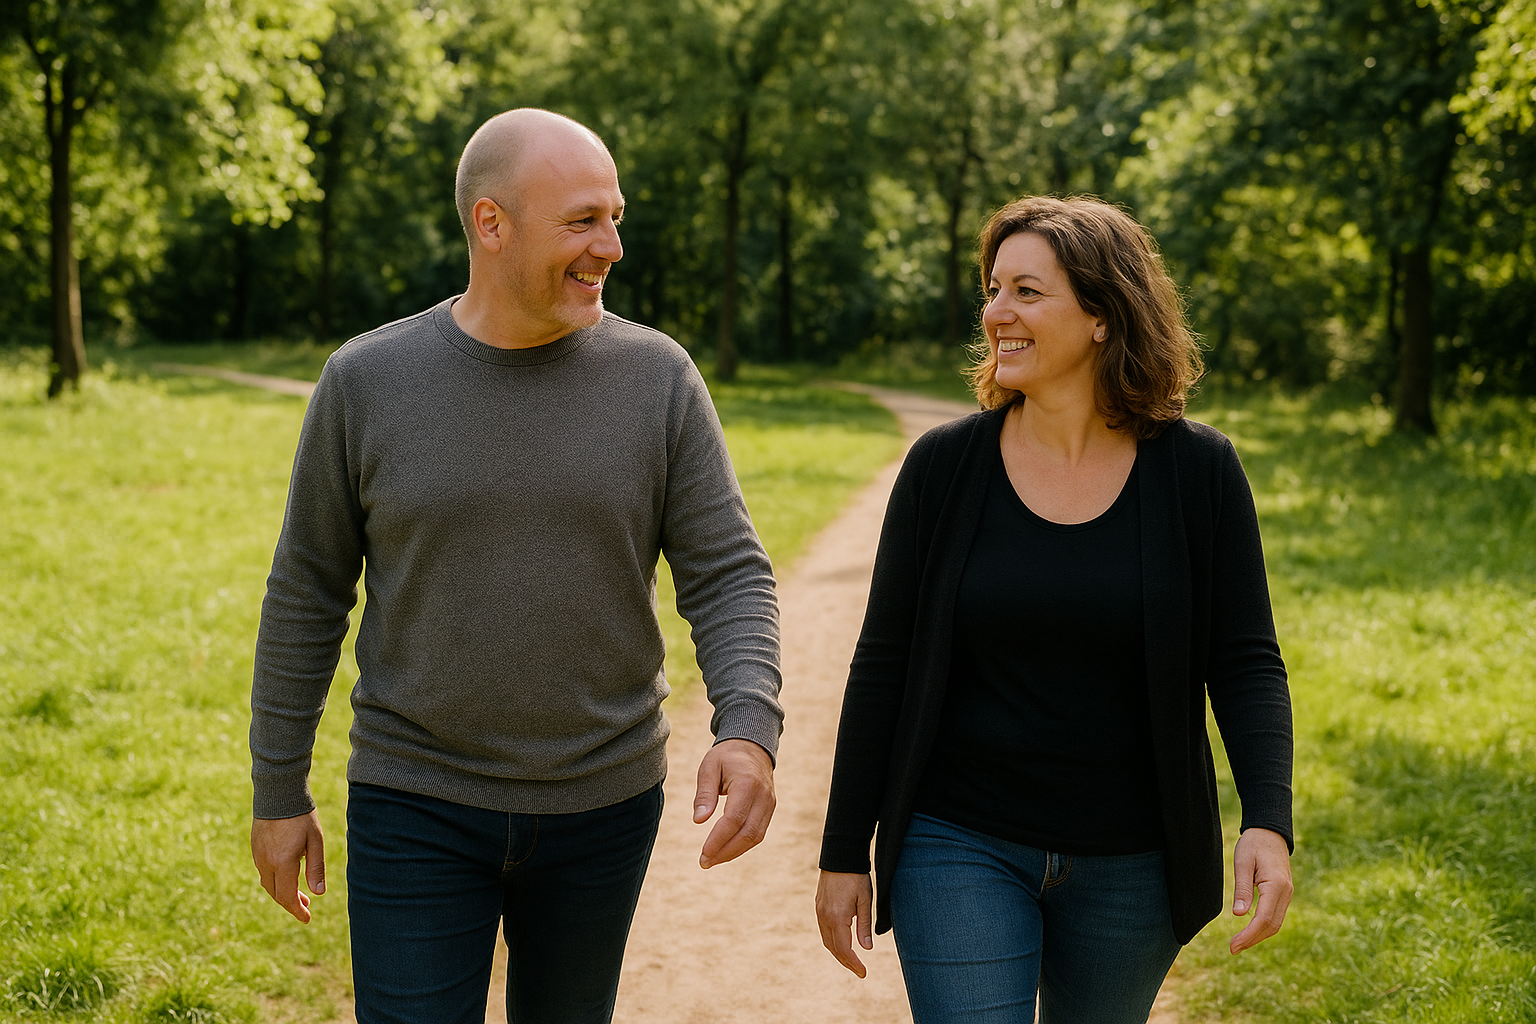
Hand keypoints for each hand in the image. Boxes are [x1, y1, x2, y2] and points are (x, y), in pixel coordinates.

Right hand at [251, 810, 325, 923]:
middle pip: (275, 893)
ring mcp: (258, 855)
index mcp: (282, 863)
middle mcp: (266, 863)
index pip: (287, 896)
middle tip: (306, 906)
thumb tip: (318, 893)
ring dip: (282, 892)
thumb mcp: (316, 841)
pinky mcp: (255, 848)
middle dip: (290, 903)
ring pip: (268, 883)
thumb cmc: (301, 816)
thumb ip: (316, 868)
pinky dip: (275, 880)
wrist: (278, 793)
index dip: (296, 910)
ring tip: (300, 894)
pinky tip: (287, 876)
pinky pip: (263, 871)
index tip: (306, 919)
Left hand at [693, 738, 775, 868]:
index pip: (734, 818)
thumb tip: (699, 821)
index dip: (719, 839)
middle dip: (725, 852)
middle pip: (748, 833)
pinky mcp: (770, 809)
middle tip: (704, 862)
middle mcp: (763, 796)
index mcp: (748, 783)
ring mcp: (770, 803)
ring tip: (711, 860)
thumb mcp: (709, 767)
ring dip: (733, 852)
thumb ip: (704, 794)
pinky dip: (742, 845)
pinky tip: (725, 850)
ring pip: (755, 837)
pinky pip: (758, 833)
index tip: (703, 853)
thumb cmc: (726, 756)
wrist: (752, 745)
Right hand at [816, 870, 873, 977]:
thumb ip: (864, 926)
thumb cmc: (856, 877)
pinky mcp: (818, 906)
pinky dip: (833, 941)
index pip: (844, 949)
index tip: (864, 973)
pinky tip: (842, 942)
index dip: (854, 964)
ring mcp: (819, 912)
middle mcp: (825, 917)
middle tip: (859, 971)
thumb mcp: (865, 901)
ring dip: (838, 953)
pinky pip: (823, 930)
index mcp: (837, 917)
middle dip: (846, 962)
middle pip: (833, 948)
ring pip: (826, 940)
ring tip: (852, 960)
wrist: (840, 856)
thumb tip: (866, 949)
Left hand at [1230, 826, 1292, 953]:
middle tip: (1232, 949)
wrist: (1270, 832)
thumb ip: (1242, 889)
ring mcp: (1287, 894)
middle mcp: (1286, 893)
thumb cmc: (1253, 844)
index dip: (1248, 935)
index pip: (1264, 919)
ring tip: (1239, 943)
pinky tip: (1250, 931)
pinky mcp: (1284, 893)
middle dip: (1252, 940)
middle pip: (1272, 926)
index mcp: (1276, 886)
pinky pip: (1276, 915)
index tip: (1233, 945)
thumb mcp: (1242, 862)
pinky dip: (1263, 927)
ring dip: (1258, 936)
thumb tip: (1239, 915)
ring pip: (1275, 923)